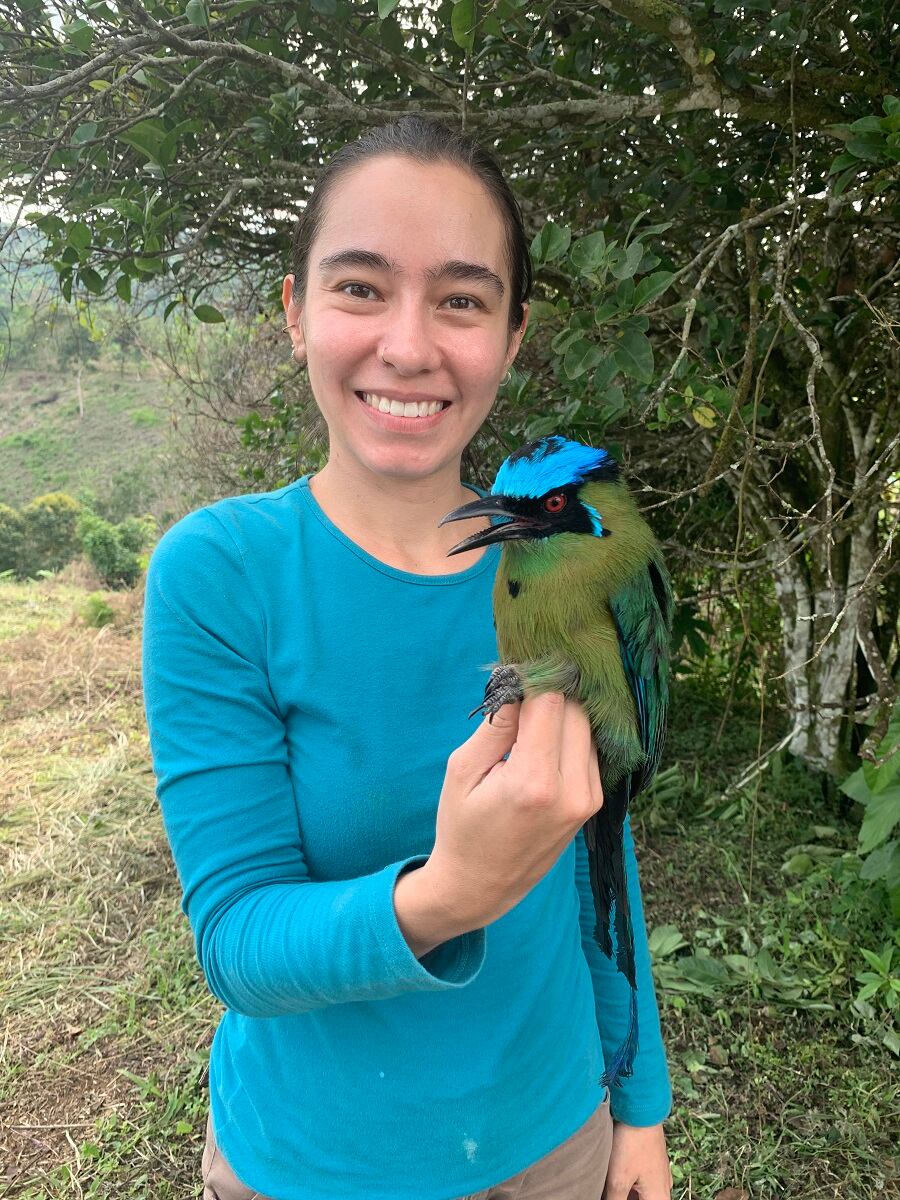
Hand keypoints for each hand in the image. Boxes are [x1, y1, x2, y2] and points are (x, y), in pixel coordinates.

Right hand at [425, 691, 603, 930]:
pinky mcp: (594, 803)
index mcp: (534, 781)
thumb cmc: (461, 827)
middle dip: (551, 693)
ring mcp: (589, 799)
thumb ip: (497, 724)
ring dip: (564, 713)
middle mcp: (572, 790)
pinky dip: (573, 735)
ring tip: (530, 719)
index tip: (516, 672)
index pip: (552, 701)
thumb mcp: (463, 770)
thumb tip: (520, 679)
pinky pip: (592, 749)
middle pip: (576, 710)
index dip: (535, 679)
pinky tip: (546, 740)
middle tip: (522, 691)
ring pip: (590, 726)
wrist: (481, 886)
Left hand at [602, 1122, 671, 1199]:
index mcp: (659, 1197)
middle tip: (609, 1190)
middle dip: (626, 1198)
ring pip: (641, 1193)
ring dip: (626, 1193)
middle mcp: (664, 1188)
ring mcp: (659, 1173)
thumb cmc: (632, 1144)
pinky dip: (629, 1183)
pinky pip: (641, 1181)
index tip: (615, 1195)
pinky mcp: (652, 1161)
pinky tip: (613, 1176)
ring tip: (609, 1185)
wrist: (641, 1109)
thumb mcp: (618, 1179)